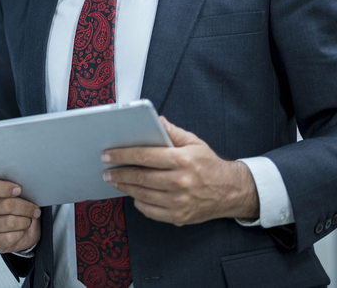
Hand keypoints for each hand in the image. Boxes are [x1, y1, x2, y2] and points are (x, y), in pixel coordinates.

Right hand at [0, 175, 41, 252]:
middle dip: (25, 208)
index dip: (3, 188)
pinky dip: (20, 234)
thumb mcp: (19, 195)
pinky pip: (9, 237)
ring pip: (9, 222)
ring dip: (24, 222)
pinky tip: (20, 231)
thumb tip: (31, 199)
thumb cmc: (15, 207)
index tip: (19, 190)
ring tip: (27, 221)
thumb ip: (22, 193)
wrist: (13, 230)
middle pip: (5, 205)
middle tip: (34, 210)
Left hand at [102, 116, 259, 225]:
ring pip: (142, 194)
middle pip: (140, 177)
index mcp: (182, 160)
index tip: (108, 154)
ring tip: (115, 180)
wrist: (230, 192)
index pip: (144, 156)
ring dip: (124, 187)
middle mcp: (180, 182)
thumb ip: (172, 131)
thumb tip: (155, 120)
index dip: (122, 155)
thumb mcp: (194, 142)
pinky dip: (138, 202)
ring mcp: (179, 201)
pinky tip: (134, 194)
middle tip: (106, 170)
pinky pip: (150, 210)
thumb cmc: (208, 164)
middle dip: (119, 173)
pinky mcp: (179, 216)